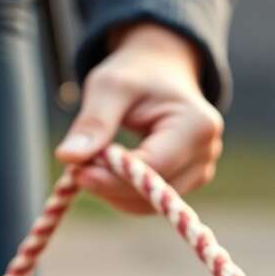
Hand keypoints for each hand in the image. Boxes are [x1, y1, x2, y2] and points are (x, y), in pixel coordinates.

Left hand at [56, 22, 223, 212]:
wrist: (161, 71)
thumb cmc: (136, 75)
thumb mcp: (109, 87)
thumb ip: (93, 123)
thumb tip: (67, 157)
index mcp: (197, 125)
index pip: (154, 166)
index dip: (112, 177)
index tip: (76, 172)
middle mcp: (206, 153)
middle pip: (153, 193)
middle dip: (109, 184)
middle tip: (75, 167)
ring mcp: (201, 171)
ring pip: (149, 204)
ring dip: (112, 191)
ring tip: (90, 162)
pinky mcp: (188, 182)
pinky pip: (150, 202)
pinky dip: (121, 192)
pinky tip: (105, 169)